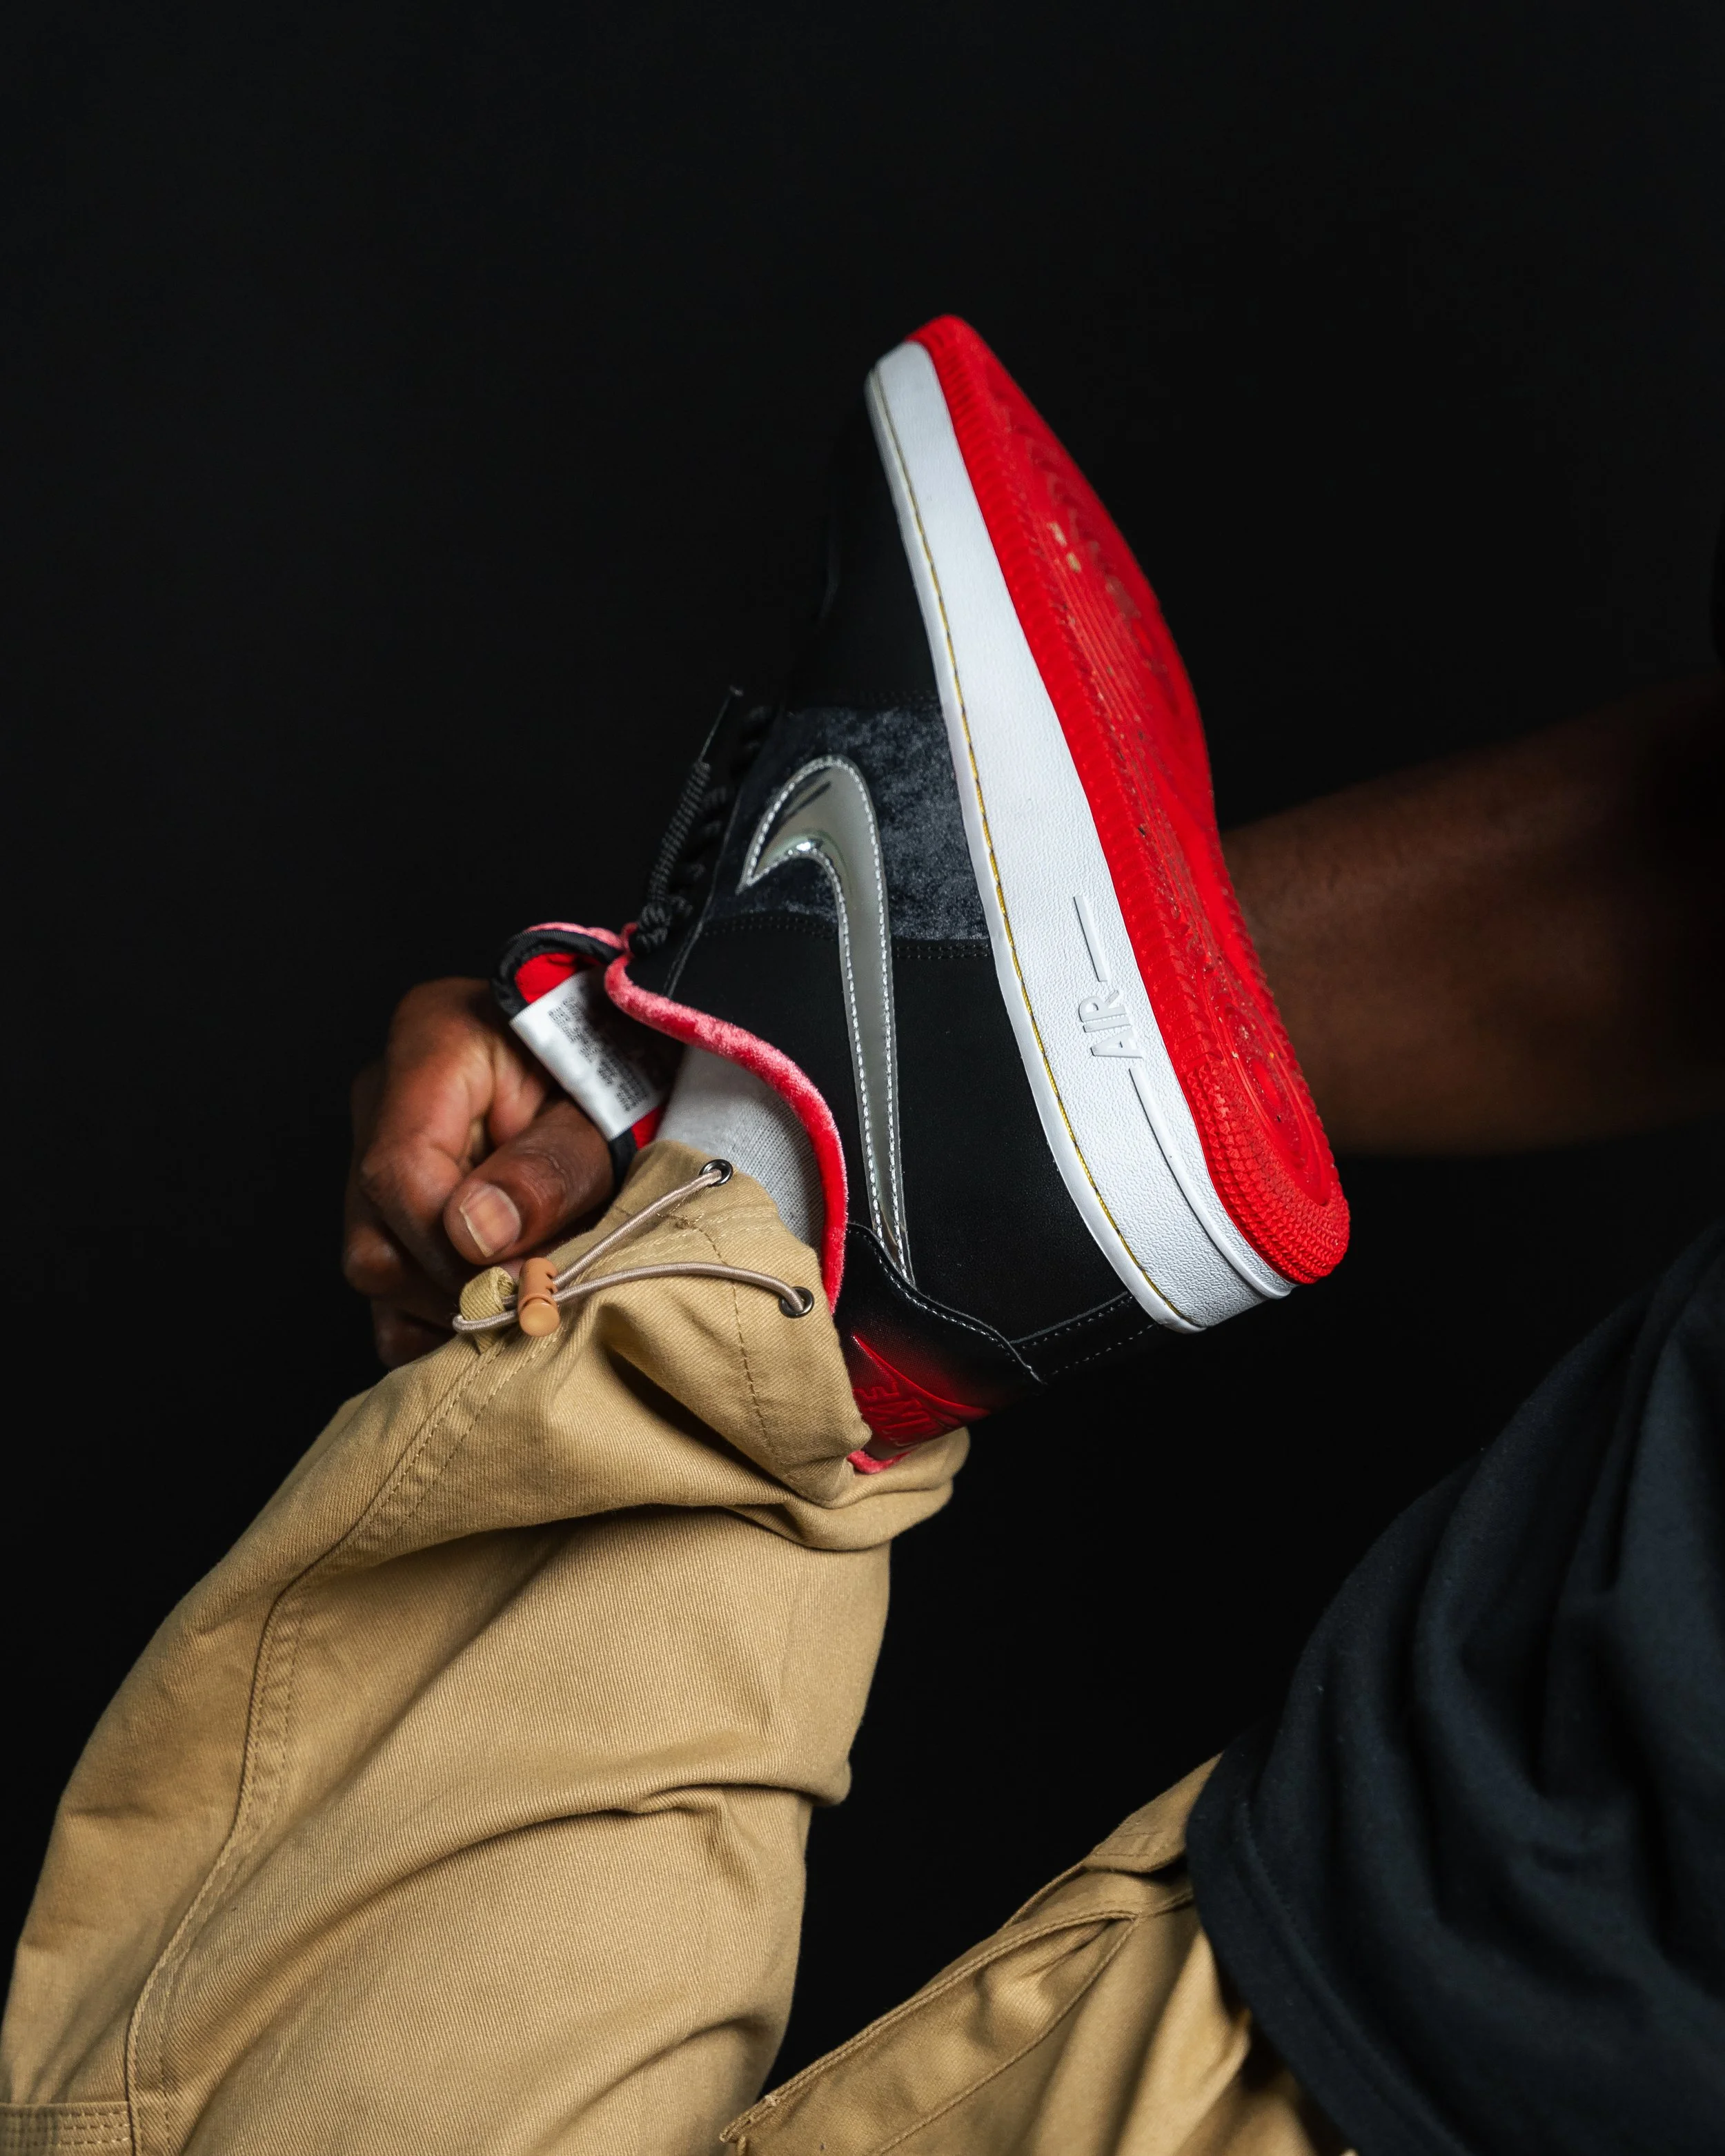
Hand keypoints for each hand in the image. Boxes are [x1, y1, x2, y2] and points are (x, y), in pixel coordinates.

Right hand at [343, 978, 614, 1365]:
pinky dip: (436, 1318)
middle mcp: (385, 1099)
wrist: (625, 1057)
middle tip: (543, 1294)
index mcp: (431, 1046)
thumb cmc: (618, 1069)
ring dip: (455, 1303)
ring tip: (533, 1292)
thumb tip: (476, 1238)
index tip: (528, 1283)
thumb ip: (549, 1171)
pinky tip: (497, 1308)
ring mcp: (379, 1154)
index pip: (400, 1172)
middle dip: (462, 1285)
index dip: (459, 1250)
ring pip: (376, 1266)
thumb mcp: (607, 1113)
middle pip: (379, 1233)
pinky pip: (386, 1285)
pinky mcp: (393, 1202)